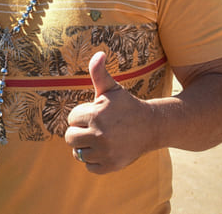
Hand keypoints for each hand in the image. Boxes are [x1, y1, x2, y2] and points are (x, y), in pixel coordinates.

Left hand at [64, 52, 153, 173]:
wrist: (151, 126)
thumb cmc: (127, 106)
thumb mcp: (112, 88)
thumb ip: (99, 73)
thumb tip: (98, 54)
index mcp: (96, 115)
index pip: (72, 119)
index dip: (82, 116)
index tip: (95, 114)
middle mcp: (99, 135)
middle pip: (70, 138)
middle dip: (79, 132)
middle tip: (94, 128)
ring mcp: (105, 152)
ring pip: (78, 153)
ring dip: (86, 146)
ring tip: (99, 138)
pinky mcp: (110, 166)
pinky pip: (89, 166)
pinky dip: (94, 160)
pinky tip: (105, 149)